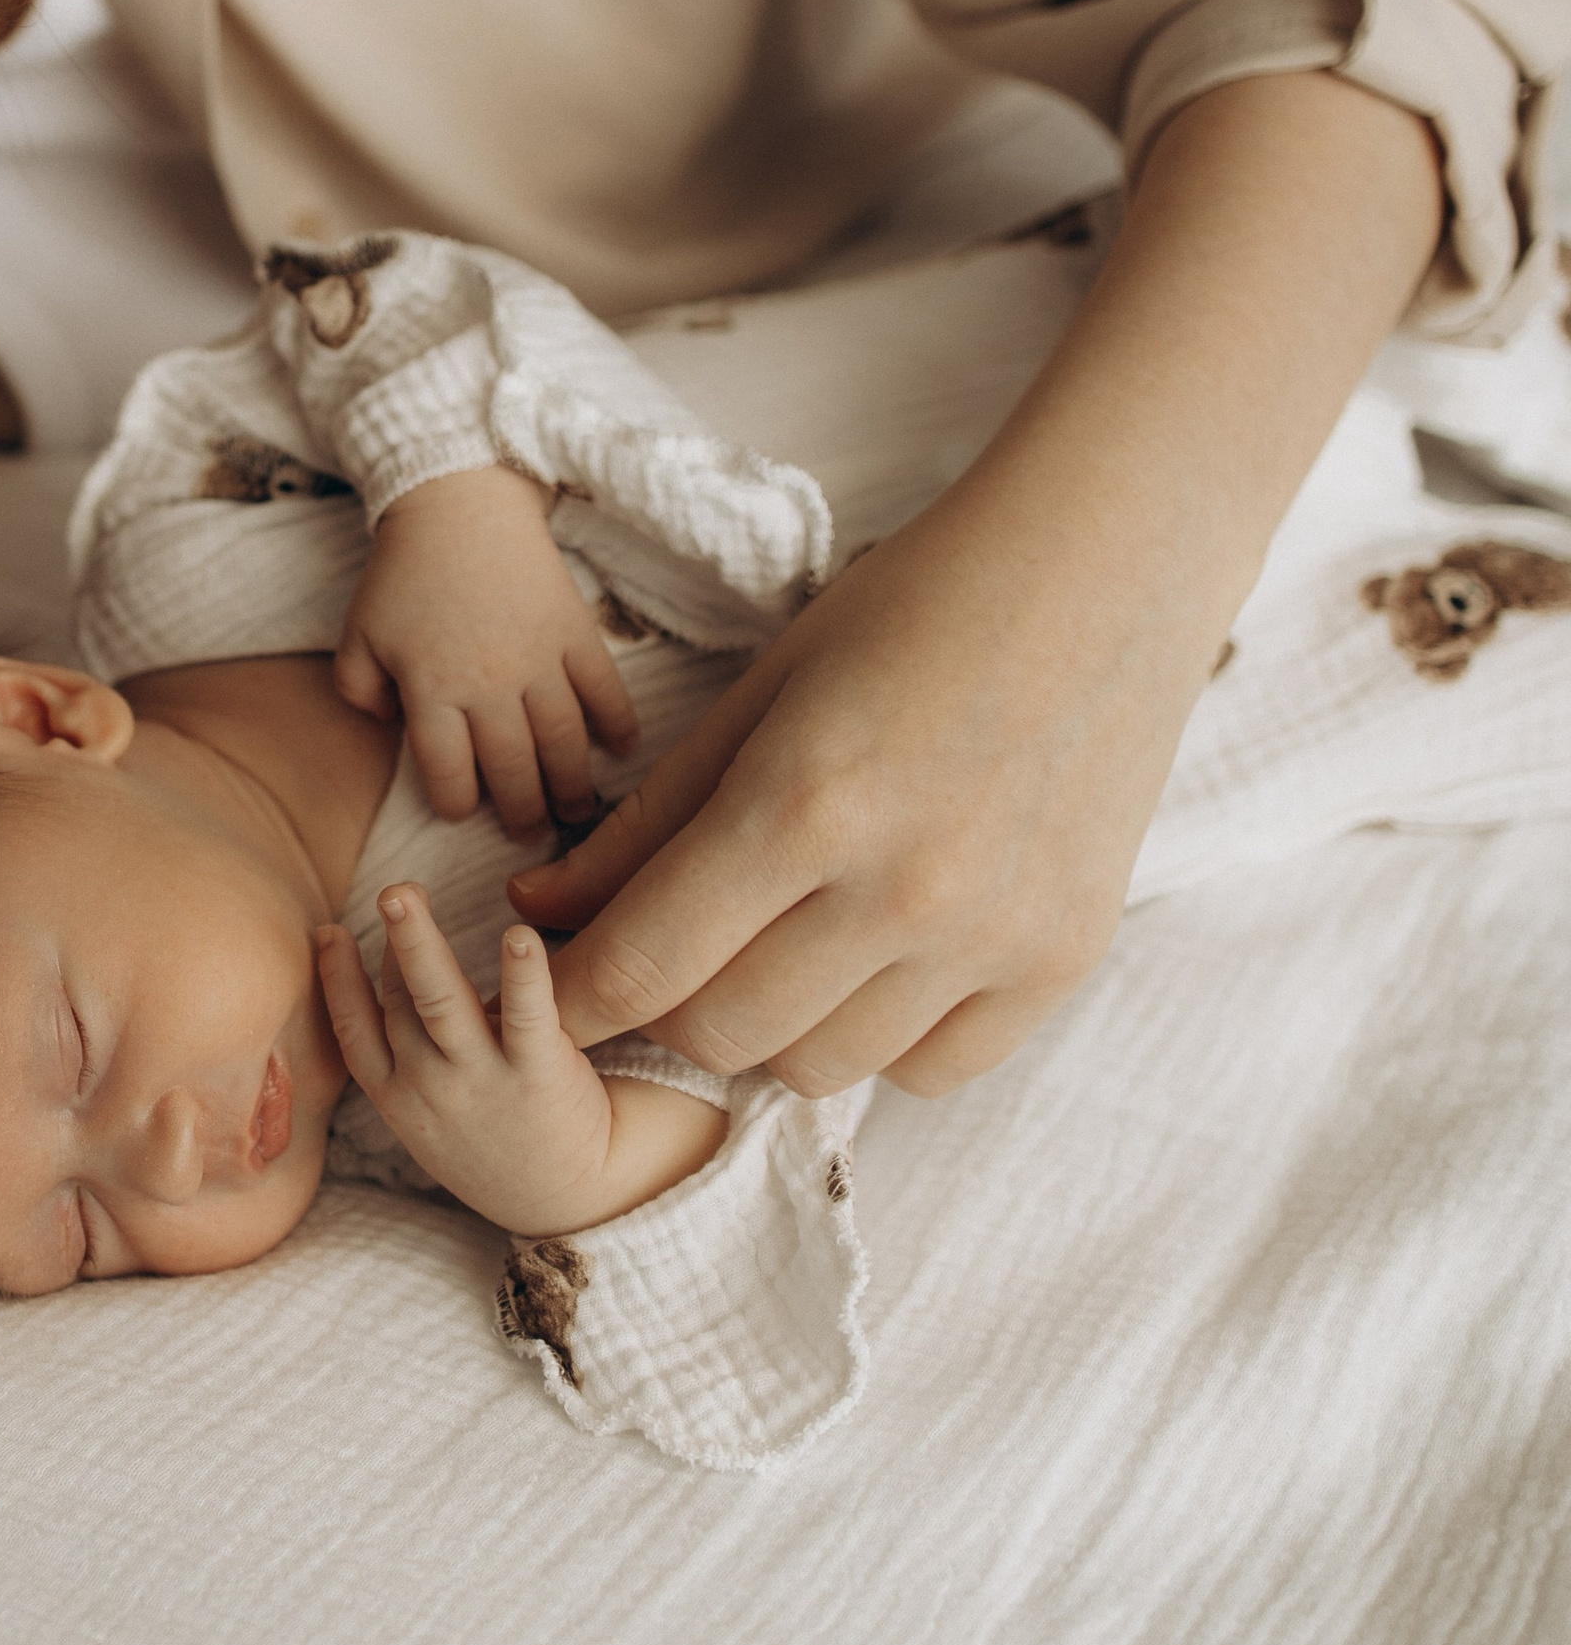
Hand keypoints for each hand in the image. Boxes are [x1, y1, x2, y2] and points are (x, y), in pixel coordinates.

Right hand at [316, 889, 722, 1233]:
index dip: (337, 981)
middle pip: (400, 1004)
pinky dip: (521, 975)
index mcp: (398, 1096)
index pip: (356, 1031)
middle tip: (389, 890)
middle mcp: (429, 1086)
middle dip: (392, 945)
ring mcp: (480, 1081)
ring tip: (404, 895)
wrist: (570, 1201)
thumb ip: (407, 1058)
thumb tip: (392, 982)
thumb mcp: (431, 1116)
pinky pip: (525, 1016)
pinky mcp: (539, 1076)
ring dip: (418, 945)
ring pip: (438, 1002)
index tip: (328, 932)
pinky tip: (518, 936)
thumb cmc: (498, 1142)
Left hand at [332, 467, 637, 834]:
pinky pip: (604, 689)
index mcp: (432, 689)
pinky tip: (622, 748)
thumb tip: (389, 728)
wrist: (458, 501)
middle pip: (513, 768)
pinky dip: (618, 722)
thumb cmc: (403, 572)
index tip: (465, 811)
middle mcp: (489, 684)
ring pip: (564, 741)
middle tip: (533, 832)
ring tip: (578, 809)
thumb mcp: (358, 632)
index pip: (448, 772)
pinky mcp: (575, 631)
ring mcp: (539, 658)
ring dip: (574, 783)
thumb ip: (356, 689)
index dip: (456, 804)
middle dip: (524, 811)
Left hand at [511, 483, 1200, 1094]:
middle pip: (720, 1036)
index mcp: (804, 802)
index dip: (573, 993)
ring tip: (780, 947)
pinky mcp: (1061, 960)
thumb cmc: (916, 608)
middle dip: (665, 1006)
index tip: (548, 988)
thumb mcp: (764, 692)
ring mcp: (991, 936)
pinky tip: (875, 964)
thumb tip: (541, 906)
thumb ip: (651, 819)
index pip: (644, 965)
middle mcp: (902, 889)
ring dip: (772, 1028)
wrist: (1103, 572)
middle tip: (671, 950)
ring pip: (818, 1069)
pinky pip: (928, 1072)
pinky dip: (880, 1039)